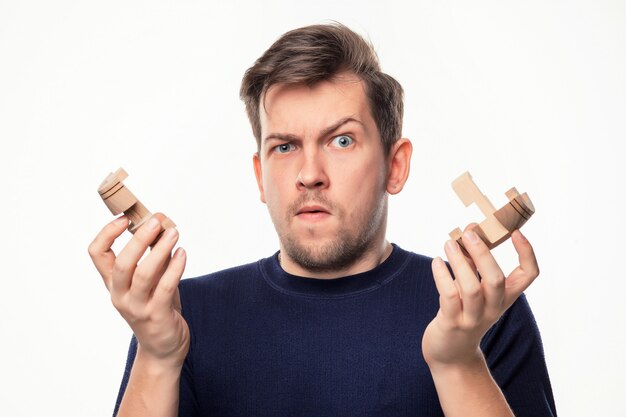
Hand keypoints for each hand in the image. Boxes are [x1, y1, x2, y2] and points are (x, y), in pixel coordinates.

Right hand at [88, 214, 189, 368]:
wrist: (164, 348)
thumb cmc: (158, 306)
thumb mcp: (152, 278)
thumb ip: (154, 253)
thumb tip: (161, 221)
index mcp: (113, 283)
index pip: (97, 254)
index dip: (106, 233)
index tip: (124, 217)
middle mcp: (120, 295)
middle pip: (121, 263)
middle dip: (139, 239)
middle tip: (156, 221)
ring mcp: (137, 308)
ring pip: (144, 274)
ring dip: (160, 250)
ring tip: (175, 233)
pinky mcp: (157, 316)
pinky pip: (166, 288)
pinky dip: (175, 268)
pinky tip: (183, 254)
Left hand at [422, 227, 538, 368]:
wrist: (451, 354)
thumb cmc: (463, 313)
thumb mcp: (473, 289)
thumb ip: (471, 262)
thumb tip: (469, 230)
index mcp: (505, 297)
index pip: (529, 275)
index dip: (527, 253)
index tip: (515, 232)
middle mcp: (493, 308)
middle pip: (496, 279)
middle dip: (482, 254)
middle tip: (469, 232)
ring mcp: (473, 318)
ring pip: (471, 288)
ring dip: (459, 262)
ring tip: (449, 243)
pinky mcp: (452, 323)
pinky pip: (449, 297)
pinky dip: (442, 276)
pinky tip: (436, 262)